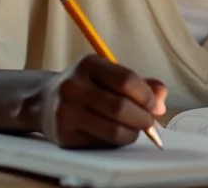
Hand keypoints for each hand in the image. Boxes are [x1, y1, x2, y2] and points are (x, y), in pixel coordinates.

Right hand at [38, 54, 166, 148]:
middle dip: (143, 117)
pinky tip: (119, 134)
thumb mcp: (108, 74)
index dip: (146, 95)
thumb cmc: (86, 86)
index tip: (155, 104)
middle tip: (150, 121)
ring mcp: (67, 112)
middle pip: (120, 107)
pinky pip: (101, 143)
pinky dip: (117, 141)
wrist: (45, 101)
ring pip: (112, 130)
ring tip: (136, 129)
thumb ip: (138, 82)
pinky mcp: (64, 136)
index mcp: (88, 64)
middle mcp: (74, 86)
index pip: (125, 80)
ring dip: (133, 133)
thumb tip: (162, 95)